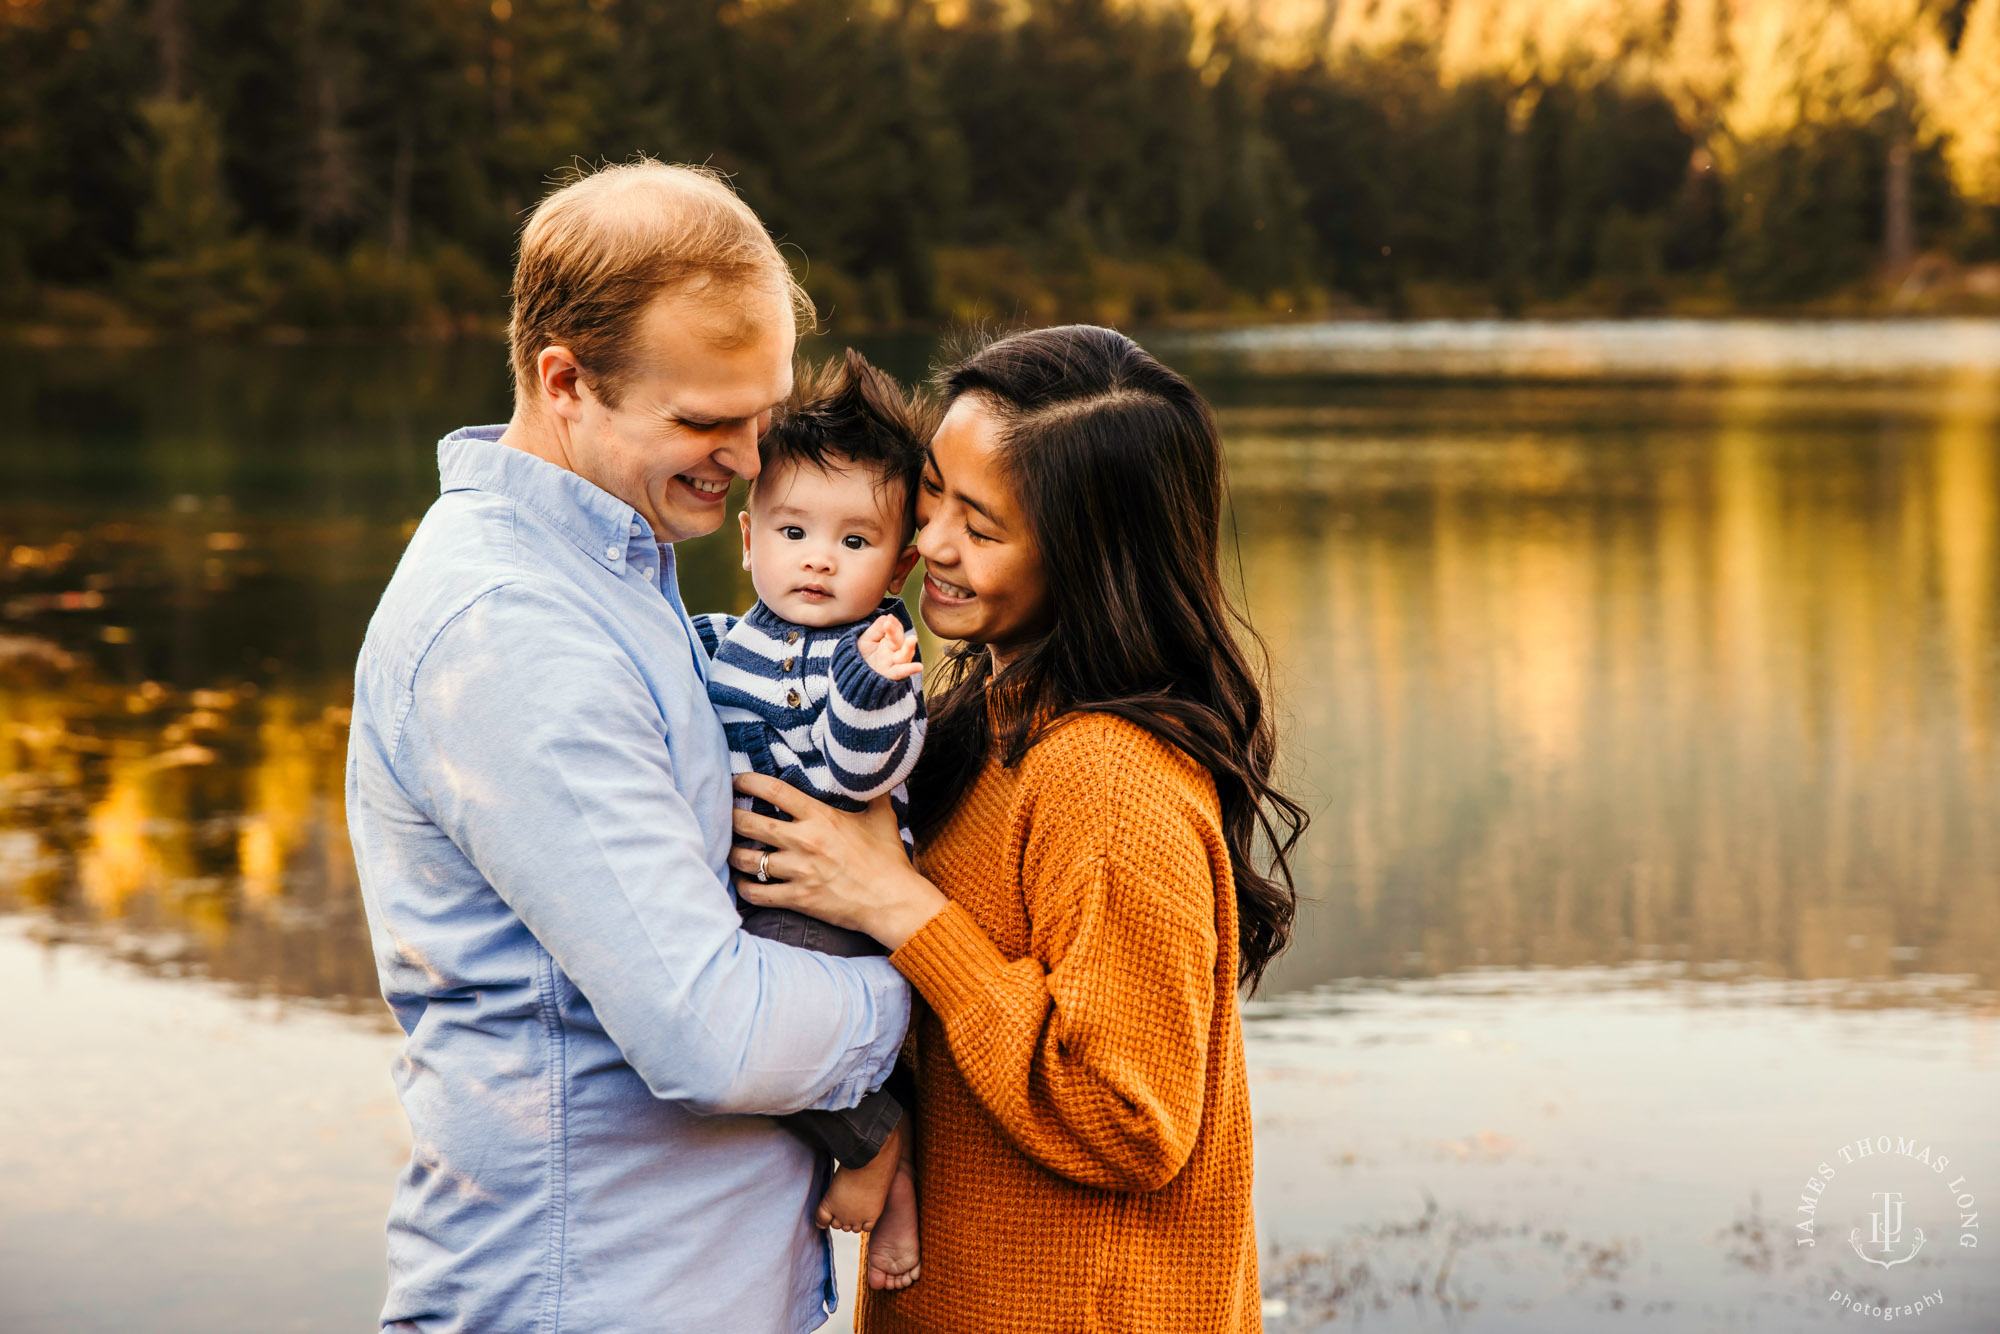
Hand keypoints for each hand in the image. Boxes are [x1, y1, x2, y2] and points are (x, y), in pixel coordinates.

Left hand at [729, 773, 946, 949]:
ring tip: (730, 849)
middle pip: (748, 823)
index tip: (736, 781)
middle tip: (723, 814)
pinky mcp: (797, 898)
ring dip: (733, 854)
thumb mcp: (882, 816)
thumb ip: (873, 791)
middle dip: (730, 817)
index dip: (748, 782)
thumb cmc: (888, 859)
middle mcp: (803, 841)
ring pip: (746, 860)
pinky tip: (742, 882)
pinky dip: (744, 888)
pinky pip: (757, 893)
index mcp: (820, 817)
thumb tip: (875, 768)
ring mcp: (798, 871)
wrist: (892, 901)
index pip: (773, 791)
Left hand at [857, 614, 920, 681]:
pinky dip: (910, 670)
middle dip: (896, 632)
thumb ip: (877, 628)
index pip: (896, 630)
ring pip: (904, 655)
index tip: (888, 619)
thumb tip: (888, 617)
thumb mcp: (867, 638)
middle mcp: (895, 651)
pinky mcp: (891, 674)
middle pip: (899, 640)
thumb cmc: (862, 653)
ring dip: (908, 648)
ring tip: (912, 639)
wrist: (855, 671)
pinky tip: (919, 667)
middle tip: (889, 624)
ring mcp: (894, 663)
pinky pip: (901, 672)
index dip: (893, 624)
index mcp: (890, 640)